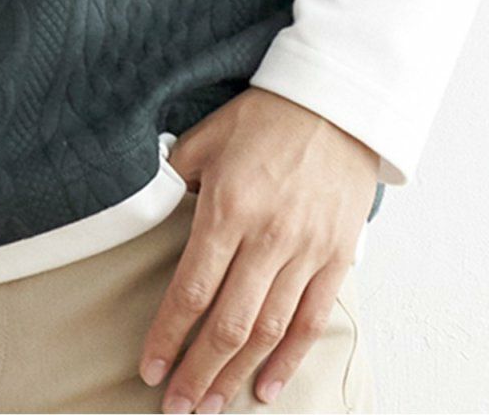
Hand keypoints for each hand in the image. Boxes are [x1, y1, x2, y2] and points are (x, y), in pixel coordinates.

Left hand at [137, 89, 377, 412]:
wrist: (339, 103)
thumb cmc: (266, 116)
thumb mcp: (209, 135)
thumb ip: (177, 175)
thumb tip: (150, 204)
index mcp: (228, 207)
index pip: (191, 289)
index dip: (168, 335)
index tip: (149, 368)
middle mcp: (267, 237)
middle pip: (227, 324)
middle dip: (198, 372)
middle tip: (177, 408)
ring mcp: (306, 251)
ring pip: (267, 331)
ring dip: (237, 375)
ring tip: (212, 405)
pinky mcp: (336, 258)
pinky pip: (310, 321)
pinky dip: (288, 360)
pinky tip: (267, 388)